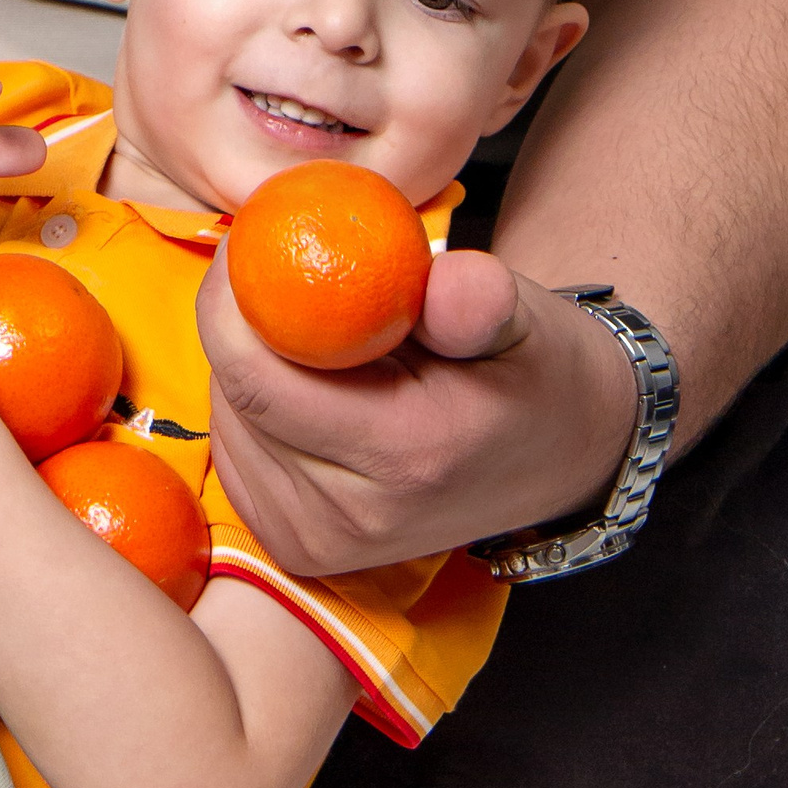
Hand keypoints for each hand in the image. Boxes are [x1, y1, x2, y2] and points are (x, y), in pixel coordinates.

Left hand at [197, 244, 637, 575]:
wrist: (558, 459)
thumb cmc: (533, 373)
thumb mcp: (522, 319)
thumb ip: (477, 300)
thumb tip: (446, 282)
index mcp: (406, 457)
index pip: (261, 380)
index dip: (233, 300)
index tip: (248, 240)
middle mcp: (352, 518)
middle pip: (235, 399)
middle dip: (238, 323)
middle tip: (273, 266)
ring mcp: (319, 542)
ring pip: (229, 424)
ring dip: (246, 365)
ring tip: (312, 334)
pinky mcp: (295, 547)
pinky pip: (238, 454)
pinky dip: (254, 406)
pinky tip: (306, 384)